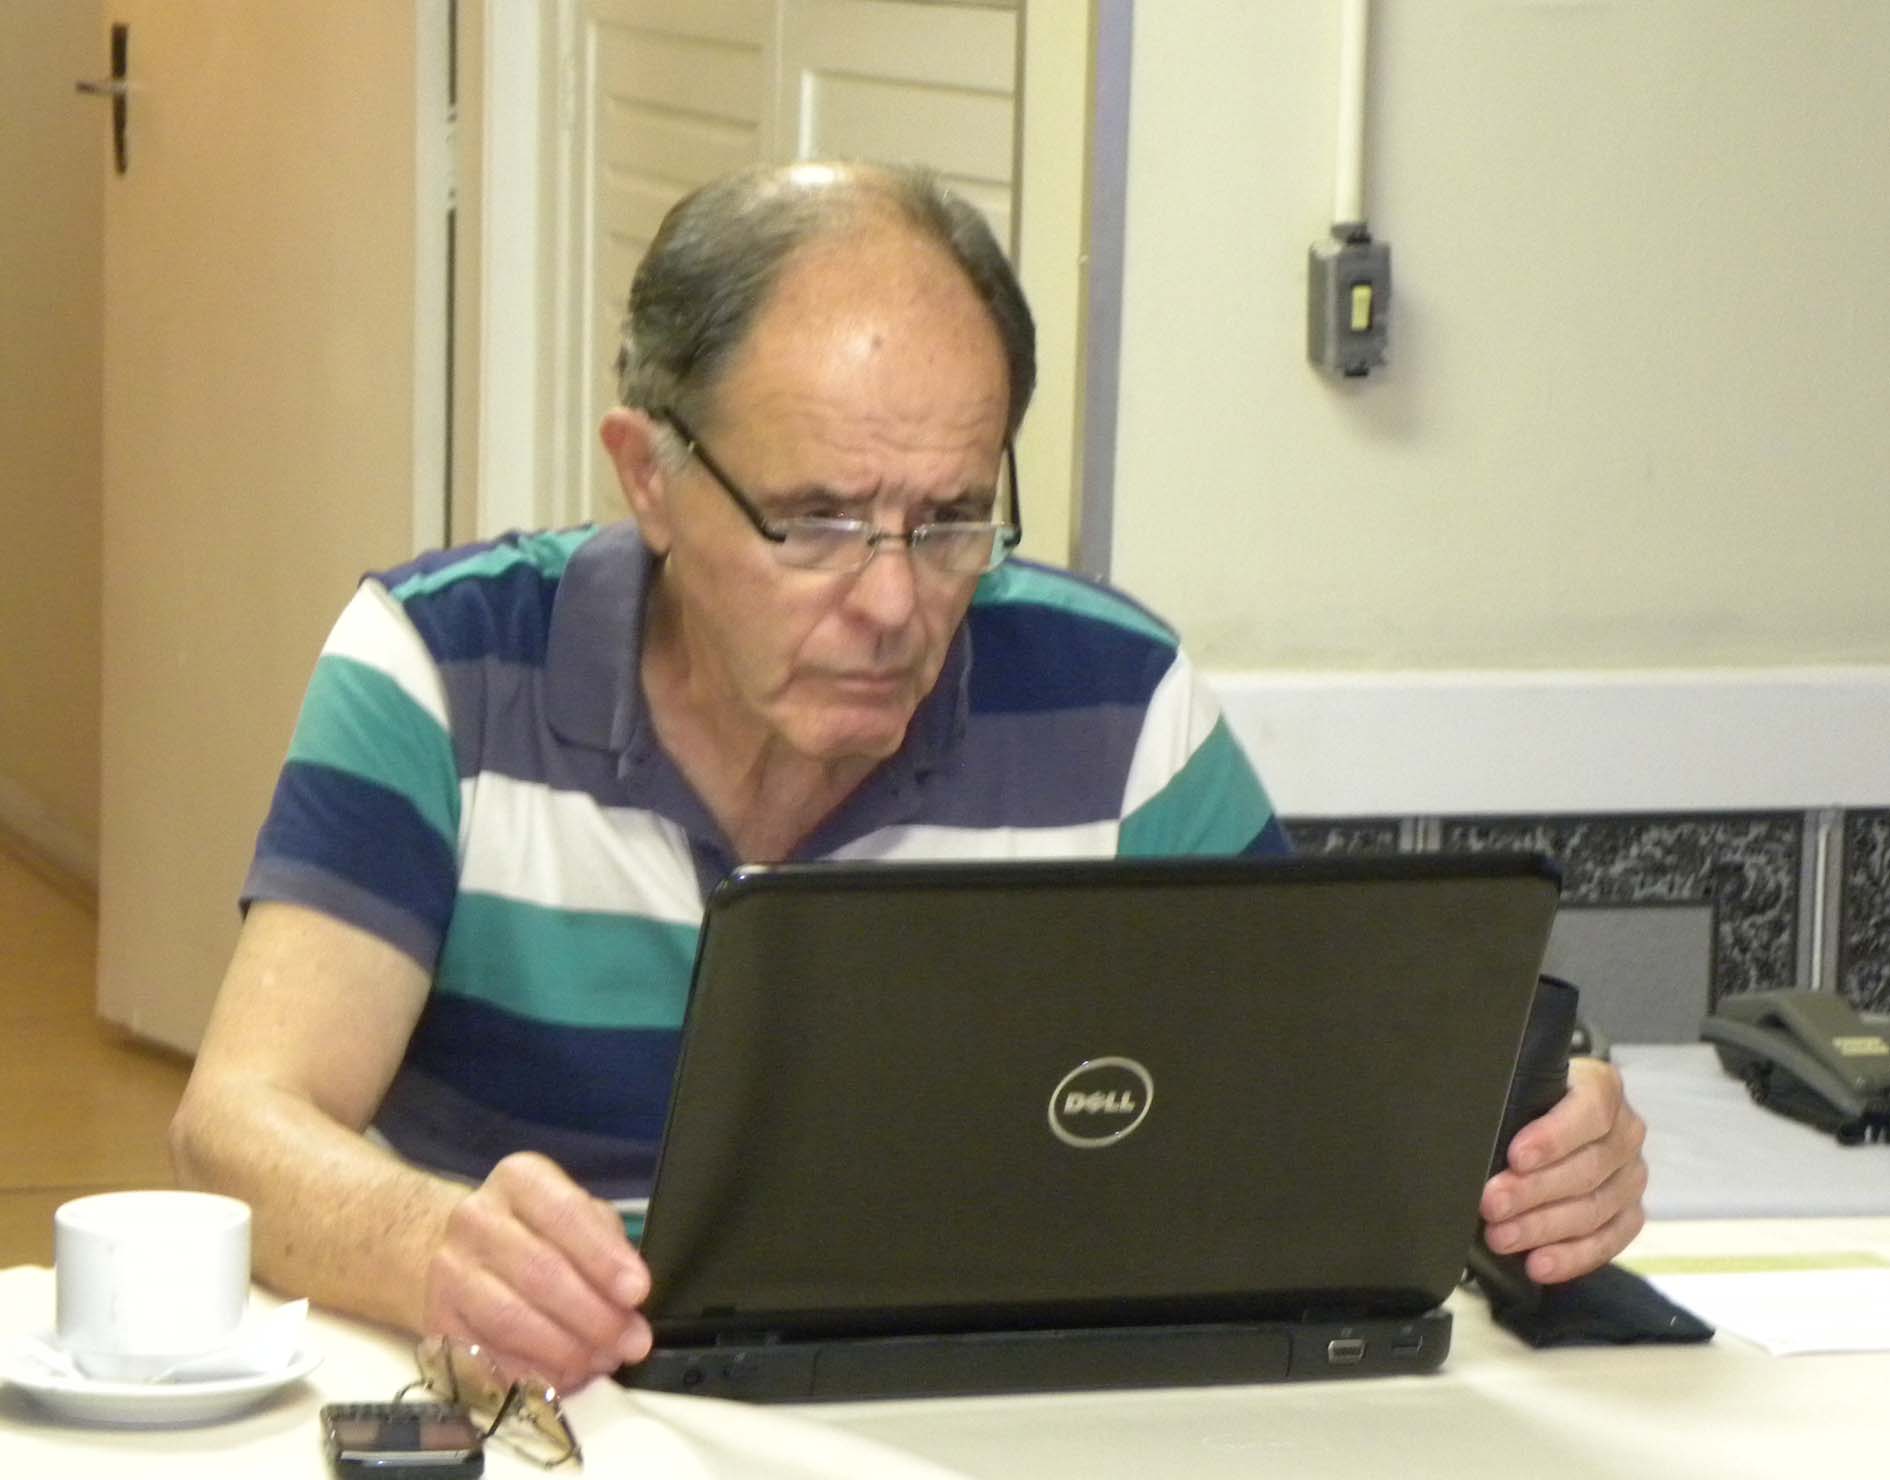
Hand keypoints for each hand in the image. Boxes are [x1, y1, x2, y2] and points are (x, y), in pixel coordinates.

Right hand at [421, 1151, 652, 1391]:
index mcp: (520, 1180)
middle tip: (631, 1342)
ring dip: (564, 1350)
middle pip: (540, 1272)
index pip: (565, 1214)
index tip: (637, 1293)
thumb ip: (608, 1246)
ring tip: (600, 1361)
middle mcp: (476, 1219)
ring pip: (510, 1319)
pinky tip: (561, 1378)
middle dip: (594, 1315)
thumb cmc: (539, 1232)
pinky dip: (529, 1374)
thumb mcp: (579, 1216)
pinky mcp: (437, 1321)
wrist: (461, 1252)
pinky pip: (486, 1356)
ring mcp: (449, 1271)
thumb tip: (630, 1300)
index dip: (604, 1257)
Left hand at [1478, 1057, 1647, 1283]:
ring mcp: (1632, 1176)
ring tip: (1502, 1238)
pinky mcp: (1630, 1213)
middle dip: (1532, 1191)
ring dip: (1543, 1228)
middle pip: (1585, 1168)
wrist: (1554, 1114)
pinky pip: (1609, 1241)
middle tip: (1491, 1205)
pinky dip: (1572, 1256)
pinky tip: (1539, 1265)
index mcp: (1602, 1088)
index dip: (1553, 1137)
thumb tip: (1471, 1126)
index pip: (1589, 1112)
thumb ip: (1510, 1101)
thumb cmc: (1527, 1098)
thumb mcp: (1519, 1087)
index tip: (1515, 1157)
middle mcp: (1626, 1133)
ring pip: (1594, 1208)